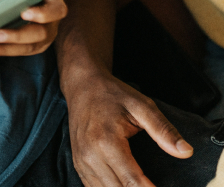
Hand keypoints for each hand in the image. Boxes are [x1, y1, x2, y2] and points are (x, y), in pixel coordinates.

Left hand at [0, 0, 66, 56]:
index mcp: (54, 2)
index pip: (56, 11)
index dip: (43, 14)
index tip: (23, 13)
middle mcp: (52, 23)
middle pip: (40, 34)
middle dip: (17, 36)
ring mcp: (42, 38)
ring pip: (28, 47)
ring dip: (6, 49)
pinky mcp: (30, 46)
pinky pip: (17, 51)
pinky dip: (2, 51)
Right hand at [65, 70, 192, 186]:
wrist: (82, 85)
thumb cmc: (112, 94)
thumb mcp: (142, 105)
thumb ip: (163, 130)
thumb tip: (186, 152)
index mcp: (106, 141)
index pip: (132, 182)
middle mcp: (90, 155)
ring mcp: (81, 160)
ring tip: (142, 186)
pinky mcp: (77, 163)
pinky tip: (123, 186)